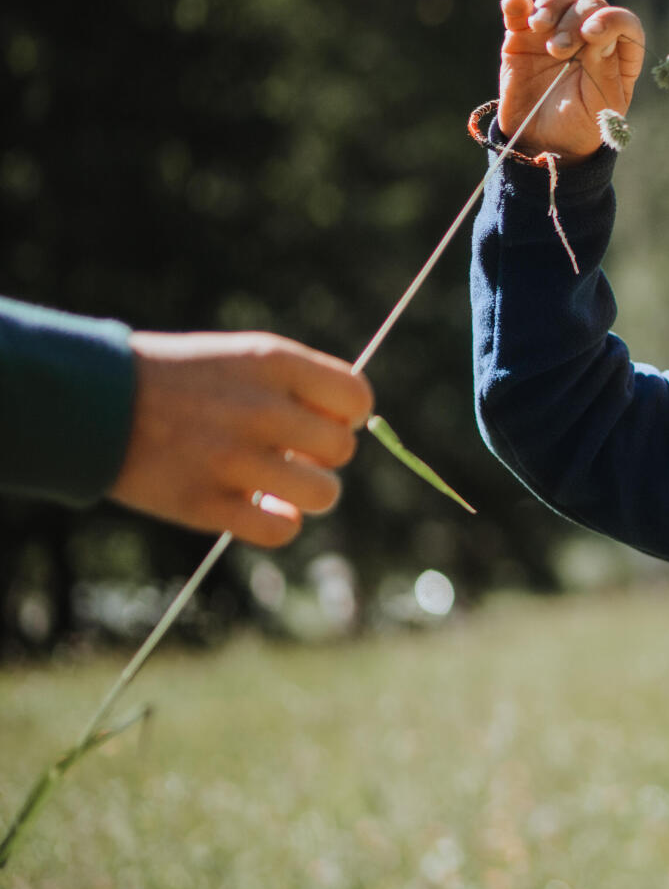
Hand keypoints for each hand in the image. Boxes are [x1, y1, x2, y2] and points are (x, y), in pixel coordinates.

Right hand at [108, 331, 374, 547]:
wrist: (90, 401)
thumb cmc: (178, 380)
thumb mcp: (240, 357)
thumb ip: (297, 385)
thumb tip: (349, 425)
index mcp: (271, 362)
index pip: (356, 397)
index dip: (347, 415)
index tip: (323, 420)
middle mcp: (259, 409)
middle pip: (341, 449)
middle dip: (324, 456)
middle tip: (293, 453)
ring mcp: (233, 459)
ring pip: (323, 494)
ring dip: (308, 494)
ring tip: (279, 485)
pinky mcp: (205, 504)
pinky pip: (281, 531)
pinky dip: (279, 524)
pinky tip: (261, 509)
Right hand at [498, 0, 645, 159]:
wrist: (540, 142)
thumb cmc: (579, 127)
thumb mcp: (599, 108)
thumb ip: (603, 70)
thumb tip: (600, 32)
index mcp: (617, 55)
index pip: (625, 23)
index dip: (611, 20)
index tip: (592, 33)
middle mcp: (589, 38)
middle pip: (591, 6)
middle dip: (575, 21)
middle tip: (559, 50)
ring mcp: (556, 32)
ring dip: (551, 6)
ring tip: (539, 29)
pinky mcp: (523, 35)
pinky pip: (520, 7)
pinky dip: (516, 1)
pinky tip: (514, 5)